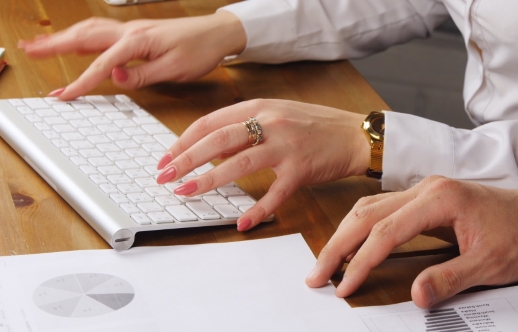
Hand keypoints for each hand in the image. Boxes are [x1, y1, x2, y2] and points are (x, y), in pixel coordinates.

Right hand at [18, 11, 245, 99]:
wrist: (217, 33)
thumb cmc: (200, 49)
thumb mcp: (174, 69)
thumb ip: (142, 75)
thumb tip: (114, 78)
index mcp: (137, 41)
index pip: (101, 64)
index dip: (81, 82)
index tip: (64, 95)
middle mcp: (130, 31)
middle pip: (84, 36)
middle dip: (54, 45)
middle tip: (29, 50)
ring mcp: (132, 30)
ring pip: (90, 31)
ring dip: (64, 38)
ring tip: (41, 45)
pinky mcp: (137, 34)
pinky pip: (102, 34)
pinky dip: (83, 38)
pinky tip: (76, 44)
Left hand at [155, 99, 369, 230]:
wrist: (353, 134)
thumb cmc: (313, 125)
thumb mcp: (276, 114)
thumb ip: (244, 126)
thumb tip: (210, 147)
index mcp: (258, 107)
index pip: (210, 122)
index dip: (183, 141)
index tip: (166, 158)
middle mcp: (269, 123)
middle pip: (217, 140)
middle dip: (185, 159)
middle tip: (164, 176)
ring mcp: (285, 146)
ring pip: (239, 163)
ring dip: (208, 180)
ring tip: (186, 193)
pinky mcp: (301, 169)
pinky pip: (274, 194)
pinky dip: (257, 210)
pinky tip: (242, 223)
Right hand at [306, 176, 517, 307]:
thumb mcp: (490, 264)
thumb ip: (450, 279)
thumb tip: (415, 297)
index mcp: (439, 199)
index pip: (386, 231)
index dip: (361, 262)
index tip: (344, 286)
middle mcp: (424, 189)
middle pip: (366, 214)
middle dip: (338, 246)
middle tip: (317, 274)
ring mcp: (422, 190)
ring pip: (368, 208)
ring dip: (344, 235)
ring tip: (327, 263)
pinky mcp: (422, 198)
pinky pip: (380, 209)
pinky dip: (360, 228)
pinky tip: (352, 246)